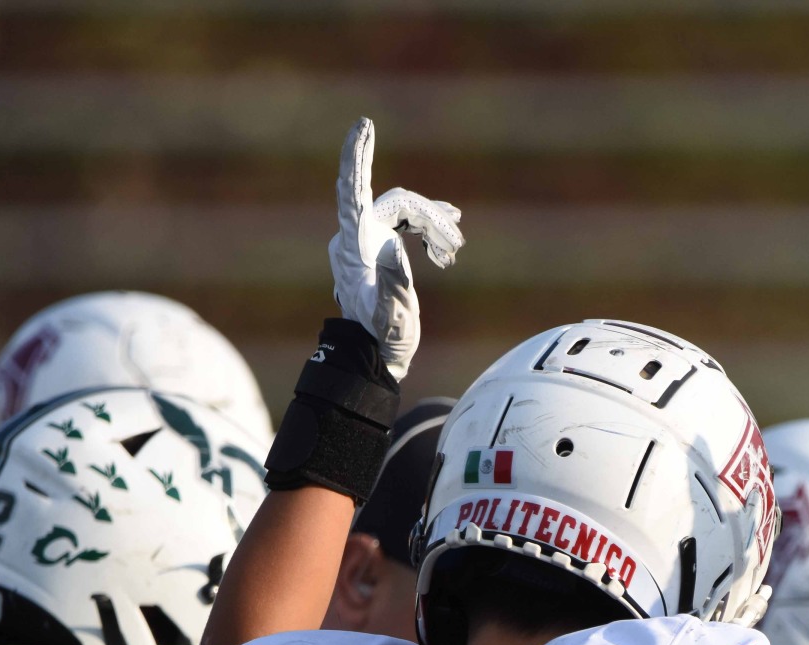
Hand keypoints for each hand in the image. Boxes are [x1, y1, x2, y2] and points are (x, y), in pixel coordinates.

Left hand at [327, 117, 463, 381]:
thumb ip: (393, 285)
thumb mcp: (392, 318)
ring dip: (433, 226)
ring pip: (405, 212)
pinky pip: (405, 224)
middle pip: (397, 203)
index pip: (352, 191)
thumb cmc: (383, 340)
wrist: (374, 356)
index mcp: (353, 247)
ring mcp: (366, 240)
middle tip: (456, 244)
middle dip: (430, 218)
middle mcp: (355, 237)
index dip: (358, 157)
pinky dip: (428, 232)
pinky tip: (446, 251)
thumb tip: (393, 247)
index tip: (364, 124)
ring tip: (454, 250)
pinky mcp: (378, 247)